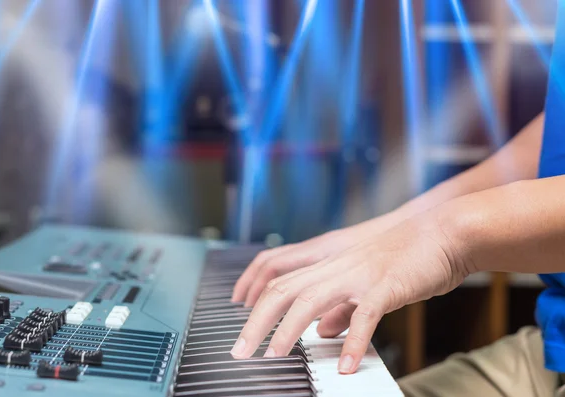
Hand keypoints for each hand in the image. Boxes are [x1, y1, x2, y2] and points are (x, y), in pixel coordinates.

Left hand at [230, 215, 471, 373]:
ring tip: (274, 355)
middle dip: (257, 321)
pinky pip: (364, 314)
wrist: (447, 232)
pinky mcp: (387, 285)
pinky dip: (353, 341)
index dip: (256, 304)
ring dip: (287, 329)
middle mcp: (338, 267)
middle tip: (241, 351)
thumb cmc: (409, 256)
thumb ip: (342, 307)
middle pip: (283, 290)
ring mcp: (360, 274)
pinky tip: (347, 365)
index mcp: (332, 265)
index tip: (242, 329)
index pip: (281, 282)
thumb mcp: (367, 281)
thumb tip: (324, 331)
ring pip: (310, 299)